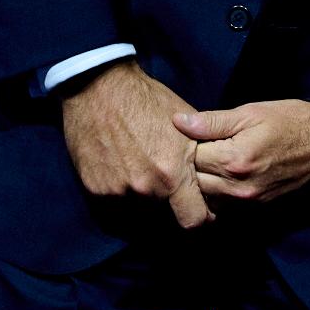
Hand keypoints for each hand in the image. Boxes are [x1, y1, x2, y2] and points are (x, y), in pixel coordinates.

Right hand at [60, 58, 213, 229]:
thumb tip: (214, 172)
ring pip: (138, 208)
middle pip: (164, 213)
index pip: (194, 219)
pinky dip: (121, 189)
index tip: (201, 208)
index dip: (200, 217)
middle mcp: (146, 188)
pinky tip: (122, 164)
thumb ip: (198, 154)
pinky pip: (115, 200)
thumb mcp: (186, 124)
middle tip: (167, 178)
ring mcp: (118, 192)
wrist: (101, 90)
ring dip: (143, 195)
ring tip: (141, 165)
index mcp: (173, 173)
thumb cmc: (149, 101)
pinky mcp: (95, 190)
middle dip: (169, 201)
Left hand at [174, 97, 309, 202]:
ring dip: (203, 181)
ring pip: (205, 198)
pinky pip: (223, 205)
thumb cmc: (291, 120)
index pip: (190, 158)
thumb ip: (213, 121)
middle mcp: (238, 188)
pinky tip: (226, 174)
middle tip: (202, 146)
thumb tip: (178, 122)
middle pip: (193, 182)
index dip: (189, 143)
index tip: (197, 133)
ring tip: (213, 160)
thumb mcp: (252, 113)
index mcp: (235, 160)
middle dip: (192, 165)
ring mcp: (247, 202)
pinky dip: (218, 192)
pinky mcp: (255, 208)